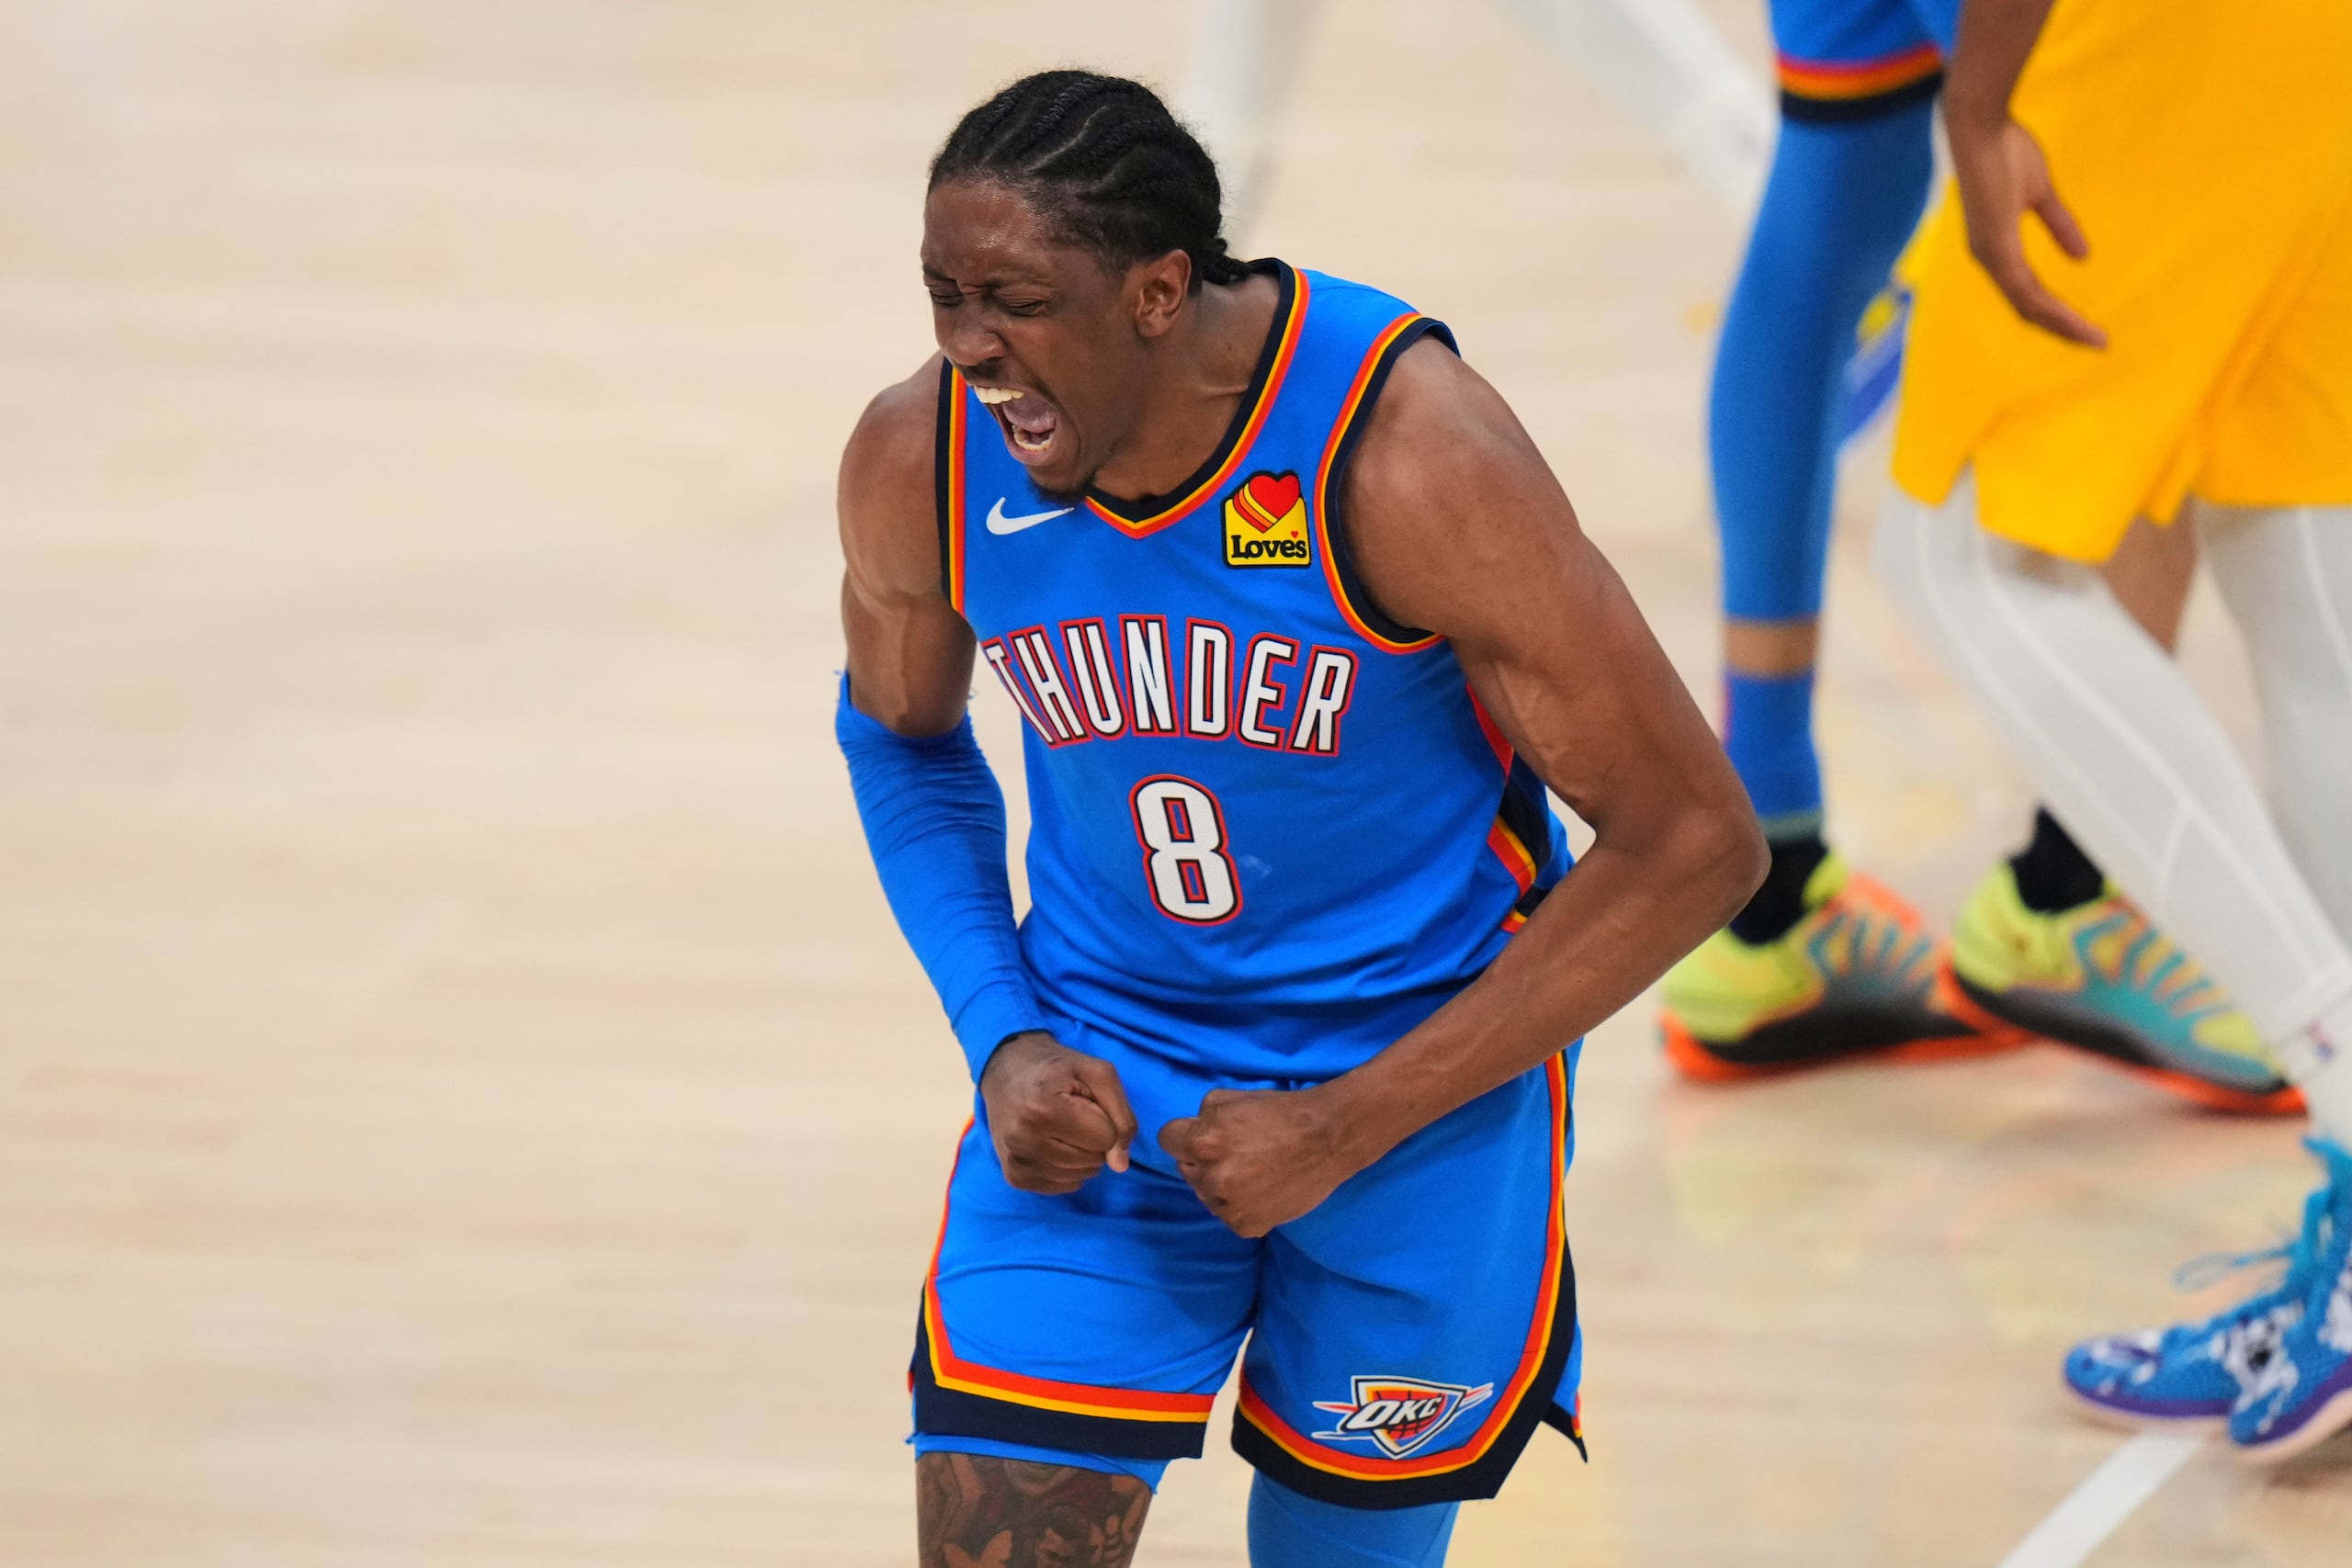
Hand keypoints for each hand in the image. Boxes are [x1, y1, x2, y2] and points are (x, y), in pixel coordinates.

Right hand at [977, 1032, 1136, 1194]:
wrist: (1006, 1073)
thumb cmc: (1057, 1070)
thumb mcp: (1099, 1073)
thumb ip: (1121, 1115)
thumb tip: (1120, 1165)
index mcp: (1043, 1109)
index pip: (1106, 1137)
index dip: (1104, 1119)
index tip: (1083, 1102)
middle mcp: (1023, 1140)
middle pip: (1093, 1160)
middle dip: (1094, 1138)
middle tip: (1072, 1113)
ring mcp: (1016, 1163)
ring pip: (1080, 1177)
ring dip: (1082, 1155)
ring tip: (1062, 1127)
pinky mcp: (1014, 1178)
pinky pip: (1064, 1186)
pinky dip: (1068, 1169)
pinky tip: (1052, 1144)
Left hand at [1159, 1086, 1368, 1237]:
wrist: (1328, 1139)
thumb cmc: (1281, 1112)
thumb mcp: (1231, 1098)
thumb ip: (1202, 1116)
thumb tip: (1190, 1131)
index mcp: (1203, 1142)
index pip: (1167, 1141)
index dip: (1184, 1135)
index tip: (1202, 1135)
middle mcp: (1212, 1178)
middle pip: (1187, 1170)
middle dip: (1203, 1161)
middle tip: (1236, 1152)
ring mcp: (1229, 1206)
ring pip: (1207, 1196)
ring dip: (1221, 1186)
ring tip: (1253, 1171)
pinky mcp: (1247, 1226)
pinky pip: (1229, 1216)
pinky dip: (1241, 1206)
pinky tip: (1263, 1189)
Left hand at [1949, 111, 2106, 347]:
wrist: (1982, 126)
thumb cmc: (2005, 151)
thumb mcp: (2040, 193)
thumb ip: (2059, 225)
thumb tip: (2082, 256)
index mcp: (1997, 249)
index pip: (2028, 294)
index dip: (2057, 312)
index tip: (2087, 326)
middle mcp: (1990, 259)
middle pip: (2027, 308)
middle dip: (2063, 328)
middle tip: (2096, 343)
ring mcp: (1990, 256)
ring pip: (2028, 305)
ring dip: (2062, 324)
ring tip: (2093, 339)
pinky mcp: (1995, 247)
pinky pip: (2025, 289)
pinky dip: (2050, 306)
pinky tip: (2071, 319)